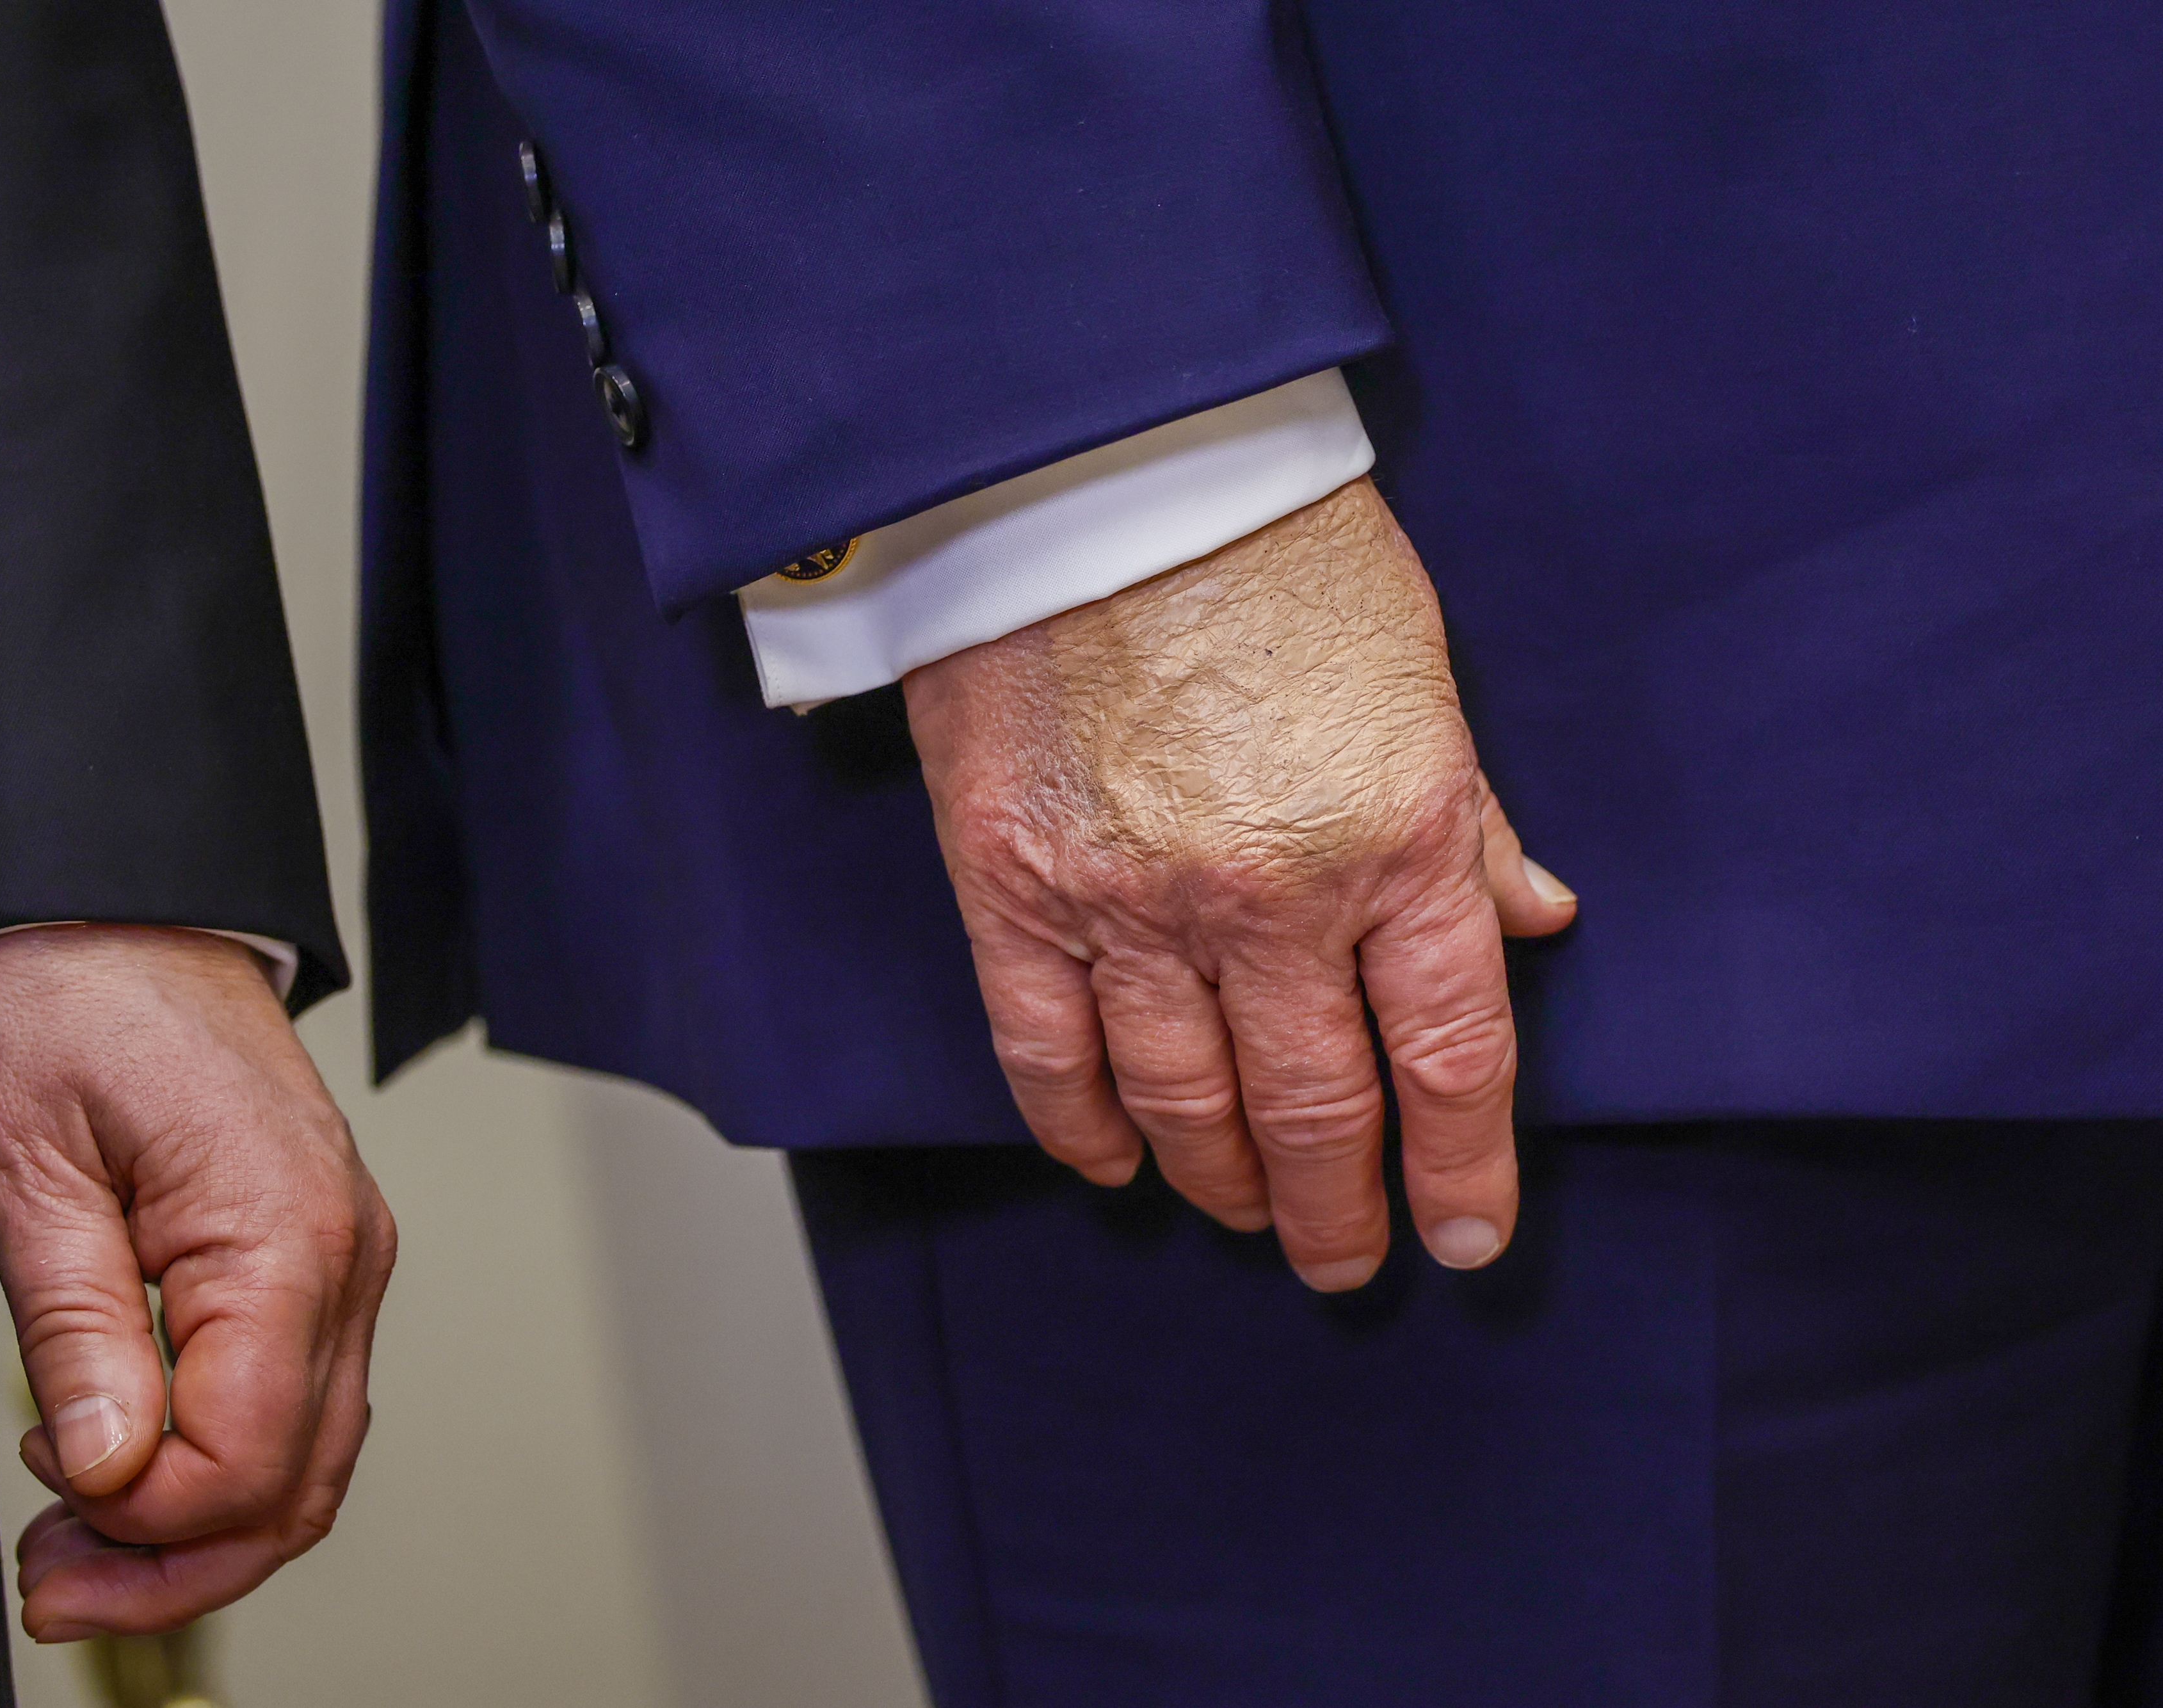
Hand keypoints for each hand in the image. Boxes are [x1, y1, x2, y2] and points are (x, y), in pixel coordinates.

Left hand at [0, 924, 394, 1639]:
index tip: (45, 1509)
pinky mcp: (318, 1248)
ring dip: (200, 1525)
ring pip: (310, 1454)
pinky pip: (300, 1394)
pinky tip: (132, 1461)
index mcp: (284, 1232)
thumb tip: (107, 1468)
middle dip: (177, 1566)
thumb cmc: (60, 996)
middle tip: (53, 1585)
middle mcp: (343, 1250)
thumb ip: (78, 1328)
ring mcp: (343, 1251)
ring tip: (76, 1540)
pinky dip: (224, 1458)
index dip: (144, 1523)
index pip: (246, 1458)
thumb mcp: (25, 1165)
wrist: (110, 898)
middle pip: (298, 1481)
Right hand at [902, 477, 1573, 1289]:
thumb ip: (1468, 820)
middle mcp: (1271, 896)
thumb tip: (1528, 923)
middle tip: (1345, 1260)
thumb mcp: (1419, 674)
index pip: (1452, 1055)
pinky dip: (1082, 1129)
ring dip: (1222, 1183)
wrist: (1096, 468)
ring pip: (1185, 1102)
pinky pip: (1047, 1053)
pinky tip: (1114, 1165)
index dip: (1463, 1168)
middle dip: (1338, 1209)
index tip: (1466, 1237)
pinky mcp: (1015, 887)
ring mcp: (1132, 903)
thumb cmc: (1273, 548)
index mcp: (1395, 837)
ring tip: (1241, 1216)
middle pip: (1317, 1110)